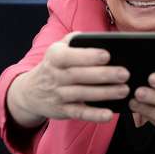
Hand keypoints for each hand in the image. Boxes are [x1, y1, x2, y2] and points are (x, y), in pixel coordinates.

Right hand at [6, 33, 129, 127]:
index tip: (107, 55)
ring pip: (81, 94)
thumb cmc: (56, 64)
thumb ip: (77, 40)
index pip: (69, 55)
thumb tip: (100, 38)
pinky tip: (109, 114)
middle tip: (125, 73)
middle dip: (103, 74)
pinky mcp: (61, 111)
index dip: (87, 56)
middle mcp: (54, 75)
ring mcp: (57, 95)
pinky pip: (79, 113)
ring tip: (124, 90)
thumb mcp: (59, 48)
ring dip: (104, 93)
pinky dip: (94, 115)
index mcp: (54, 56)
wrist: (30, 91)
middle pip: (79, 75)